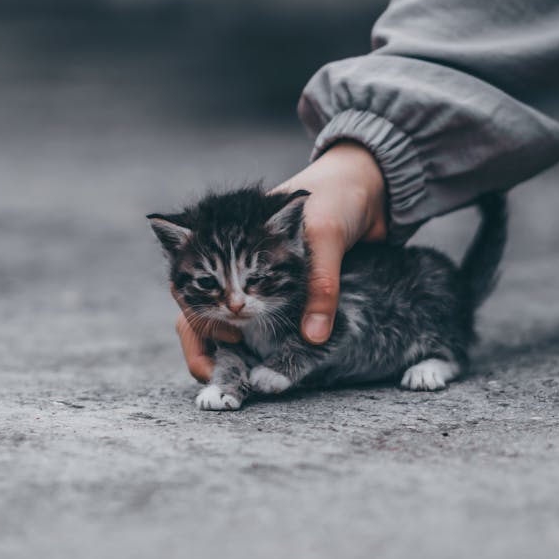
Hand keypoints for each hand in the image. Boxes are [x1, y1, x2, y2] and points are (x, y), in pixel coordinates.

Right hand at [174, 141, 386, 378]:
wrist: (369, 185)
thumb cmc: (338, 196)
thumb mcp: (327, 236)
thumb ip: (321, 284)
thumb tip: (313, 336)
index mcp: (231, 234)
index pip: (190, 279)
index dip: (201, 314)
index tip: (231, 339)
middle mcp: (235, 255)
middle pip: (195, 303)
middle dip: (200, 342)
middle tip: (215, 374)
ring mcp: (252, 271)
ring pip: (216, 313)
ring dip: (217, 344)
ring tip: (231, 372)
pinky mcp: (276, 285)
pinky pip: (249, 316)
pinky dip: (246, 341)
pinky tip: (256, 361)